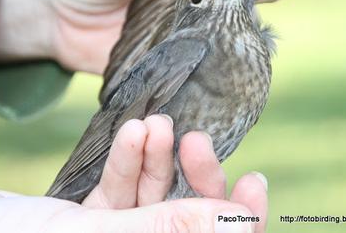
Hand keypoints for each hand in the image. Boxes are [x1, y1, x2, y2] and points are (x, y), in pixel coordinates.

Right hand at [0, 115, 267, 232]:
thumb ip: (163, 230)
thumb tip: (237, 222)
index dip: (241, 225)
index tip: (253, 184)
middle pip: (189, 221)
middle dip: (195, 180)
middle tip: (194, 140)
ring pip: (155, 198)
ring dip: (157, 159)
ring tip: (154, 124)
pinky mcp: (91, 220)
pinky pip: (122, 190)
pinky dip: (128, 161)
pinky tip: (131, 131)